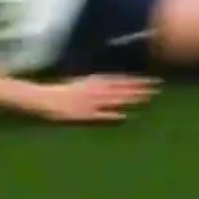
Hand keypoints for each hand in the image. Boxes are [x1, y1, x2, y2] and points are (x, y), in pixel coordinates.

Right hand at [38, 74, 159, 123]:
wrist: (39, 101)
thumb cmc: (57, 94)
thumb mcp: (78, 84)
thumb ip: (94, 85)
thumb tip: (110, 85)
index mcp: (92, 82)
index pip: (119, 80)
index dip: (136, 80)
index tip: (152, 79)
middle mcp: (93, 91)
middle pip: (121, 89)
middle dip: (139, 88)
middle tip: (158, 86)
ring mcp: (89, 103)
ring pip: (114, 100)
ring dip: (131, 99)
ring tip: (148, 99)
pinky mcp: (82, 116)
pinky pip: (98, 117)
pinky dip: (111, 117)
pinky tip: (124, 118)